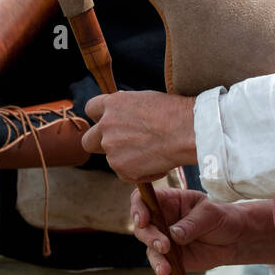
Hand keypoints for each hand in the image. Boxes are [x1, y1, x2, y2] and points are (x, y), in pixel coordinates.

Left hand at [81, 91, 196, 183]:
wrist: (186, 131)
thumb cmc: (173, 112)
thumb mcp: (144, 99)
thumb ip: (125, 108)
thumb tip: (119, 113)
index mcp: (112, 104)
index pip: (91, 108)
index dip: (100, 117)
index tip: (109, 122)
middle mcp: (106, 126)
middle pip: (88, 141)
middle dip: (99, 144)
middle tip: (120, 146)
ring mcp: (111, 148)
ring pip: (110, 159)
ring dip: (125, 159)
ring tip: (151, 153)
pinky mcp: (121, 168)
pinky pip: (125, 174)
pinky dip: (139, 172)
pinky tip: (157, 163)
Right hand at [131, 187, 252, 274]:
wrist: (233, 240)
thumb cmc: (221, 218)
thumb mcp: (211, 214)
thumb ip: (192, 223)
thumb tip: (173, 234)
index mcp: (169, 201)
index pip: (143, 199)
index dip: (138, 207)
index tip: (143, 220)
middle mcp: (162, 220)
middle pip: (142, 227)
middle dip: (149, 238)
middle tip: (164, 247)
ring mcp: (164, 241)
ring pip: (150, 251)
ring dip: (156, 261)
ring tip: (166, 270)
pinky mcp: (171, 260)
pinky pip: (162, 269)